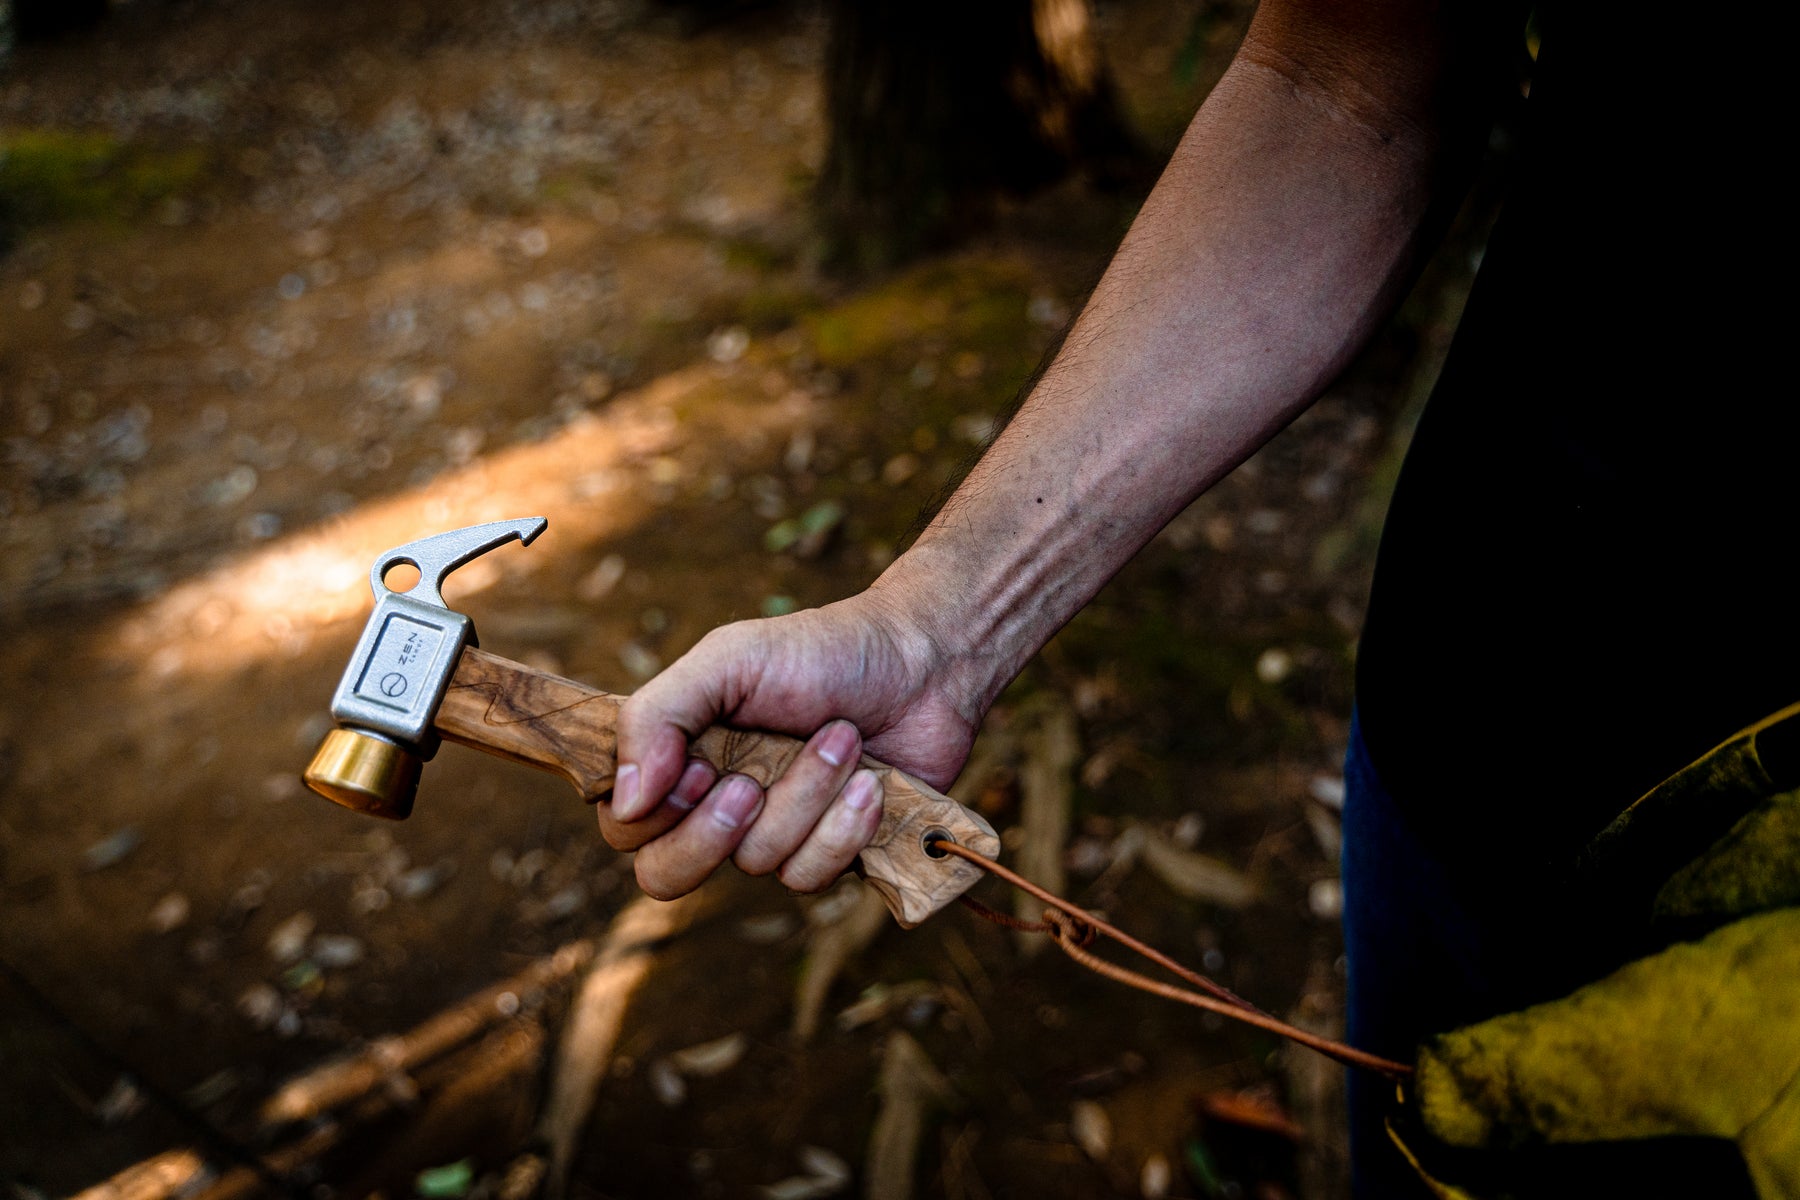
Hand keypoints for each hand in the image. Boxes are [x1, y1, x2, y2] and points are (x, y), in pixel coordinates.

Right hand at [611, 589, 980, 899]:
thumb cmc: (818, 653)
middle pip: (666, 876)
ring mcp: (775, 836)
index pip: (625, 827)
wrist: (920, 662)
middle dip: (715, 832)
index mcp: (681, 759)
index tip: (704, 765)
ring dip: (806, 796)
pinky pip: (812, 875)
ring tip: (842, 738)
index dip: (656, 814)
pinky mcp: (831, 855)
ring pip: (758, 863)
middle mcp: (718, 807)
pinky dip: (844, 825)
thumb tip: (624, 800)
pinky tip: (871, 782)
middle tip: (749, 783)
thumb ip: (658, 717)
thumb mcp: (726, 660)